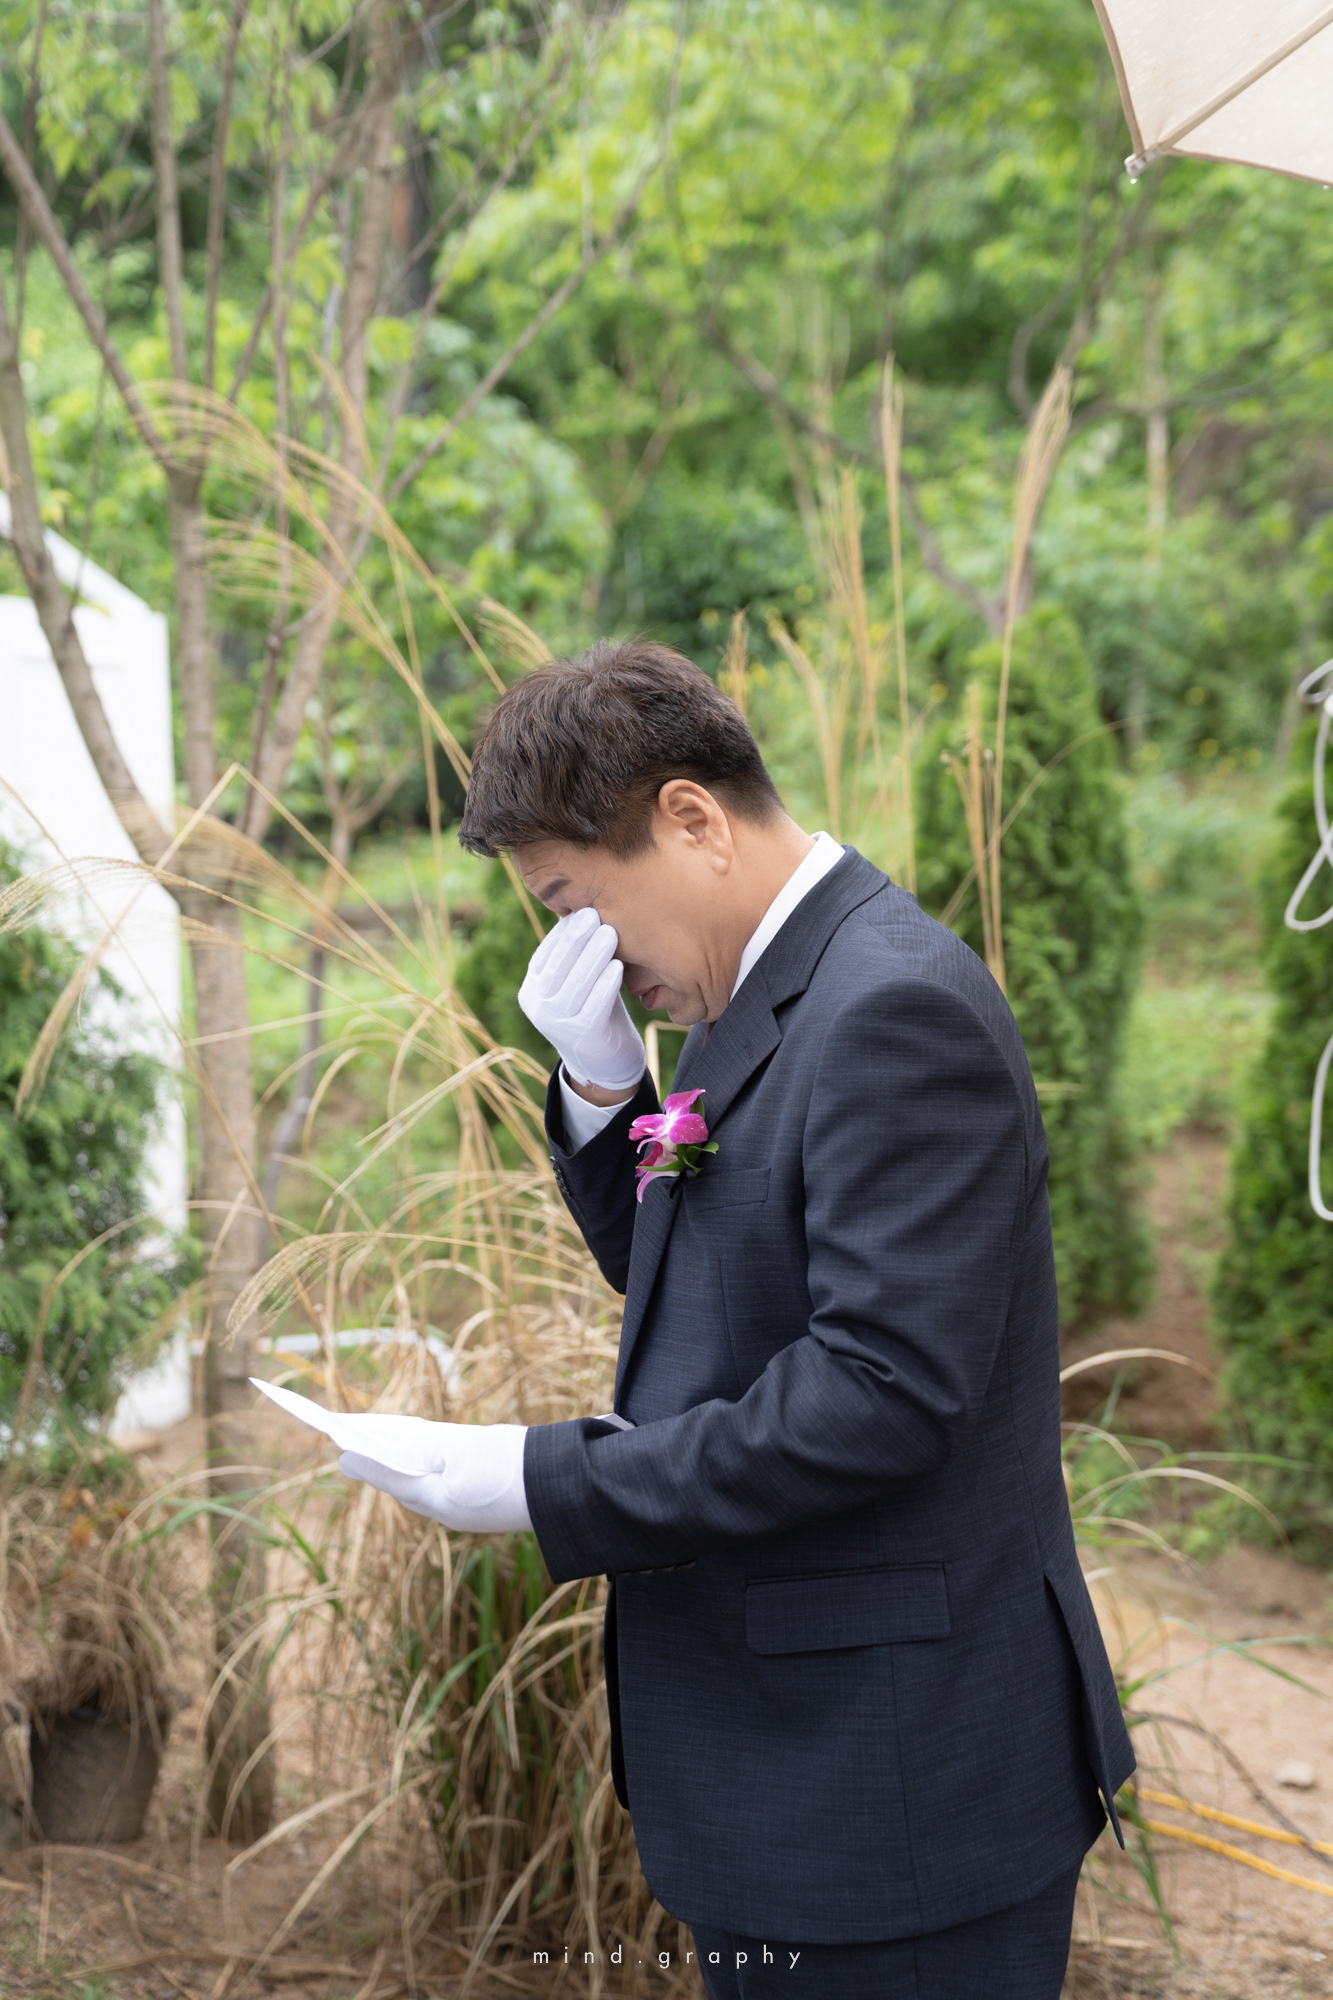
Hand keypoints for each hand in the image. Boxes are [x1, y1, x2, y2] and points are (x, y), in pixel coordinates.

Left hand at [339, 1421, 529, 1532]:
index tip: (340, 1447)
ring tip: (384, 1444)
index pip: (391, 1478)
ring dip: (404, 1465)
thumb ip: (415, 1450)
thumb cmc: (508, 1466)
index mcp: (437, 1501)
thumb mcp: (459, 1450)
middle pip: (406, 1483)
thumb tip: (370, 1454)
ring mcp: (469, 1508)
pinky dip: (430, 1467)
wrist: (564, 1485)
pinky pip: (448, 1484)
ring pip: (427, 1484)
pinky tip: (427, 1452)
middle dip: (381, 1463)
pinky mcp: (487, 1499)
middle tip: (355, 1442)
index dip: (365, 1462)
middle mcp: (449, 1511)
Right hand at [518, 906, 645, 1090]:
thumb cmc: (595, 1010)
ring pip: (575, 985)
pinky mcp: (582, 1037)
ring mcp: (557, 1025)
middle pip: (558, 967)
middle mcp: (538, 1007)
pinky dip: (605, 985)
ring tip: (610, 933)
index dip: (564, 931)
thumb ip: (574, 955)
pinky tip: (618, 967)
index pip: (546, 954)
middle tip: (595, 913)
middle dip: (577, 938)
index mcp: (532, 989)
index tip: (583, 909)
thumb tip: (580, 908)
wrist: (605, 1062)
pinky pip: (593, 1006)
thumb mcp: (578, 981)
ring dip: (593, 956)